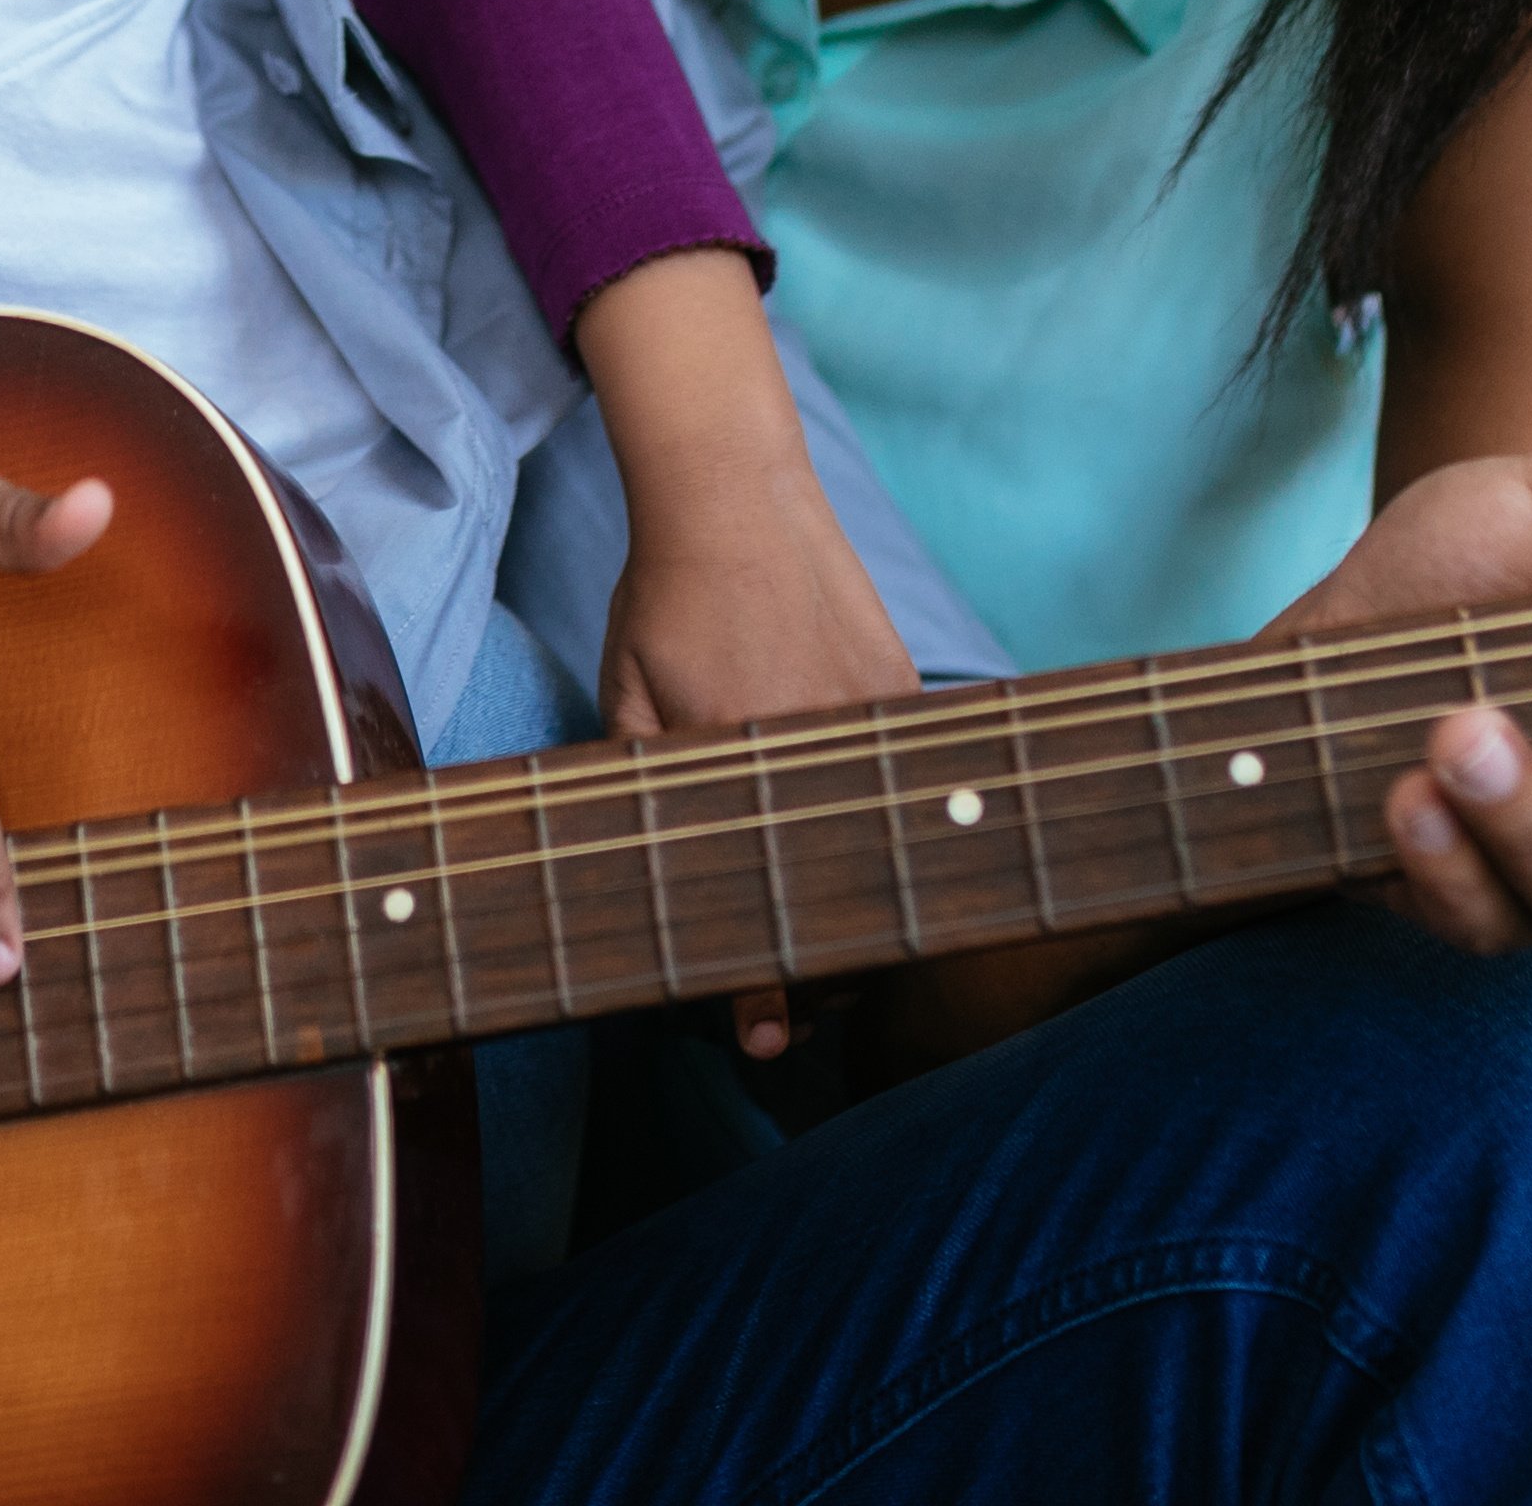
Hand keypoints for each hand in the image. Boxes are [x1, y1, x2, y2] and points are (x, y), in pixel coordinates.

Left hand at [590, 333, 916, 1061]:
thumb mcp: (627, 697)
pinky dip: (881, 816)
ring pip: (881, 842)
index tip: (765, 1041)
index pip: (760, 901)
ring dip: (854, 891)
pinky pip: (902, 780)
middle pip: (839, 888)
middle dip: (821, 955)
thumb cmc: (665, 598)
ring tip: (820, 923)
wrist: (734, 490)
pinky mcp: (904, 687)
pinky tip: (854, 832)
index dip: (764, 986)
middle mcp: (819, 744)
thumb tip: (654, 888)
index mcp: (740, 756)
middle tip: (793, 994)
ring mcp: (876, 715)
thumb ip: (645, 783)